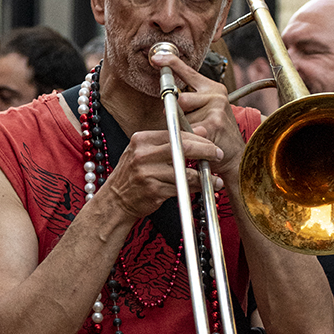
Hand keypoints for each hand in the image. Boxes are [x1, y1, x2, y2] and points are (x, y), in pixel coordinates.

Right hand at [102, 127, 223, 222]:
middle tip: (218, 155)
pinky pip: (181, 188)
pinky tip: (202, 188)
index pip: (176, 133)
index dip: (198, 138)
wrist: (115, 200)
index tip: (210, 144)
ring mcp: (147, 173)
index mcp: (142, 139)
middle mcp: (143, 154)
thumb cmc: (133, 175)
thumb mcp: (143, 153)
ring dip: (204, 175)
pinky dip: (195, 188)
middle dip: (206, 150)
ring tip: (214, 178)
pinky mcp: (153, 190)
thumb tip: (199, 134)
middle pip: (183, 147)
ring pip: (185, 171)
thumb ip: (167, 144)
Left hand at [149, 50, 245, 182]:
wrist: (236, 155)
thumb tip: (168, 100)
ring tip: (198, 135)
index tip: (156, 57)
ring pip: (182, 117)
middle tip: (188, 125)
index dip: (171, 62)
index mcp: (212, 89)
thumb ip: (190, 101)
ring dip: (184, 129)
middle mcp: (216, 95)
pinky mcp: (213, 124)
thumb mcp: (206, 111)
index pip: (189, 72)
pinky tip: (201, 143)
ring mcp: (215, 109)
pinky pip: (187, 131)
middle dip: (177, 114)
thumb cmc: (217, 134)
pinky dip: (188, 139)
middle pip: (180, 99)